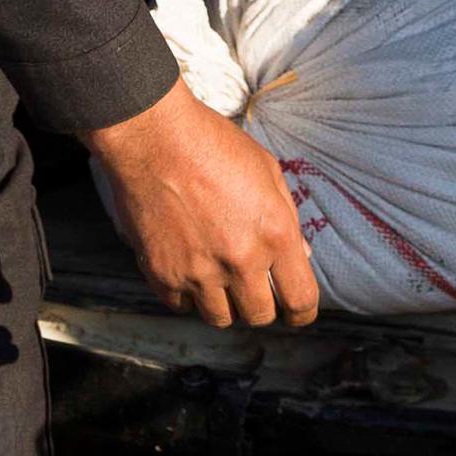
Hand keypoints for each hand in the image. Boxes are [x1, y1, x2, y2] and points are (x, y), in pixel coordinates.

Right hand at [82, 77, 319, 327]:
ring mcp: (197, 271)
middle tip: (253, 287)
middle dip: (261, 306)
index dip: (302, 313)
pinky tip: (189, 269)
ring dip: (225, 304)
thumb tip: (300, 253)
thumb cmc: (214, 145)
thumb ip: (286, 216)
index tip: (297, 313)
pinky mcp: (161, 273)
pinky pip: (181, 305)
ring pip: (219, 318)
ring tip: (219, 278)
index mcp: (274, 234)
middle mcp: (239, 261)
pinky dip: (188, 295)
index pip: (300, 301)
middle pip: (259, 316)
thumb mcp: (267, 171)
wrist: (153, 137)